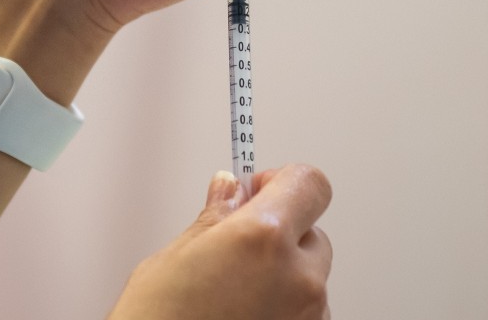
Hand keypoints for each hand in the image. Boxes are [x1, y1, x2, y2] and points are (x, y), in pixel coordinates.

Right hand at [107, 165, 333, 319]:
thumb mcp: (176, 258)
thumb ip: (215, 219)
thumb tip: (230, 191)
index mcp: (264, 237)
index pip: (309, 183)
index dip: (283, 181)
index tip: (257, 190)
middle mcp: (298, 275)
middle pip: (312, 232)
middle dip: (280, 233)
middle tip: (235, 248)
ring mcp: (309, 315)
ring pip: (309, 276)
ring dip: (282, 275)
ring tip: (232, 293)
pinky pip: (307, 311)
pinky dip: (283, 307)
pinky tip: (242, 315)